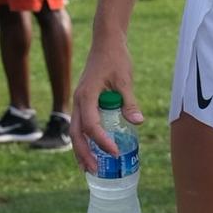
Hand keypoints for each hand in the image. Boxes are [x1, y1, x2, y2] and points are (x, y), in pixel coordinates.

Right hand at [71, 35, 144, 172]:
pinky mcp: (84, 101)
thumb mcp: (125, 79)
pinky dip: (83, 139)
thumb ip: (129, 101)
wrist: (106, 42)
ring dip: (80, 149)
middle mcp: (78, 100)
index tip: (115, 152)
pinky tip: (91, 150)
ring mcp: (79, 101)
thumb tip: (138, 122)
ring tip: (88, 168)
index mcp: (86, 95)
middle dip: (84, 153)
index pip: (91, 125)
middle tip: (94, 170)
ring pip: (75, 130)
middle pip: (76, 133)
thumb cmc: (116, 58)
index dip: (102, 141)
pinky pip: (80, 124)